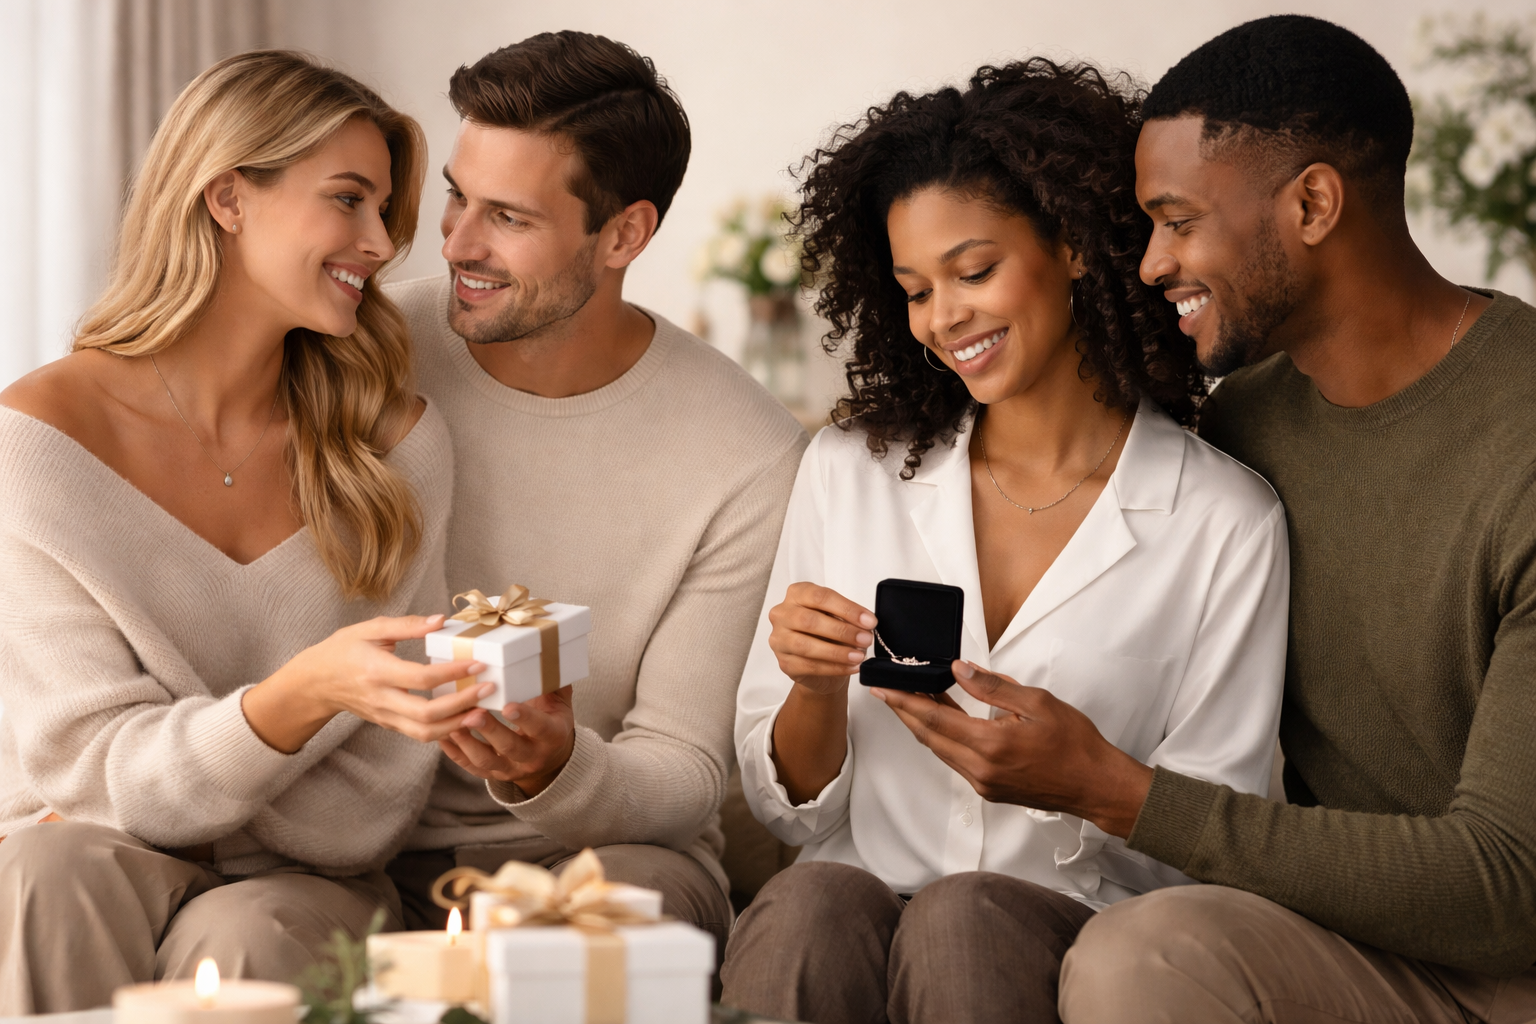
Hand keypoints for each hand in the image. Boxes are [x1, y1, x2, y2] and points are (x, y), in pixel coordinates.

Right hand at [243, 614, 489, 753]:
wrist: (314, 683)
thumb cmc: (342, 650)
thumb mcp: (370, 628)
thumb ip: (407, 625)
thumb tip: (441, 620)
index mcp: (376, 671)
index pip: (421, 678)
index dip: (452, 673)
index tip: (478, 664)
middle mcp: (381, 699)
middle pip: (427, 714)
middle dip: (462, 704)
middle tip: (488, 690)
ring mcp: (385, 716)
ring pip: (425, 733)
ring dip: (457, 726)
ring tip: (483, 712)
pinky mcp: (389, 725)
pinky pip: (420, 735)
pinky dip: (445, 731)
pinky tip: (464, 717)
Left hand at [439, 685, 576, 796]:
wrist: (549, 757)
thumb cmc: (552, 721)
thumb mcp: (560, 703)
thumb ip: (554, 683)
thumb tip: (548, 654)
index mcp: (553, 736)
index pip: (540, 728)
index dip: (525, 718)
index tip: (507, 706)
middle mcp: (533, 756)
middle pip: (510, 747)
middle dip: (490, 730)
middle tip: (472, 713)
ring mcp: (511, 768)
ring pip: (487, 760)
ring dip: (469, 744)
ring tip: (453, 725)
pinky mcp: (493, 773)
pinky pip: (472, 766)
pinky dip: (456, 753)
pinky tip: (444, 737)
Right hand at [768, 582, 874, 695]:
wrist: (820, 663)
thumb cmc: (828, 634)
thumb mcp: (838, 617)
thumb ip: (847, 617)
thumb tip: (866, 625)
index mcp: (797, 594)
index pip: (820, 597)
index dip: (847, 609)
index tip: (869, 621)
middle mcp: (783, 614)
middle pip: (810, 621)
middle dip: (842, 631)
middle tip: (865, 639)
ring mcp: (779, 640)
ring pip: (806, 646)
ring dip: (837, 652)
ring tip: (858, 656)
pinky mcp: (784, 663)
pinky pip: (808, 666)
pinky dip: (833, 668)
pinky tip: (850, 667)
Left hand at [872, 660, 1153, 837]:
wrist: (1095, 785)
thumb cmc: (1075, 744)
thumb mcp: (1037, 702)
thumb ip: (993, 686)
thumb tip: (959, 670)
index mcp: (990, 745)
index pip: (934, 718)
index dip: (904, 702)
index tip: (882, 689)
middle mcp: (980, 769)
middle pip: (929, 736)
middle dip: (905, 712)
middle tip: (888, 690)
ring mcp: (983, 783)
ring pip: (941, 750)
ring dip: (924, 725)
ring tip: (913, 699)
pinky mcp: (989, 790)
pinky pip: (956, 761)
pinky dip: (944, 738)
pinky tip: (945, 720)